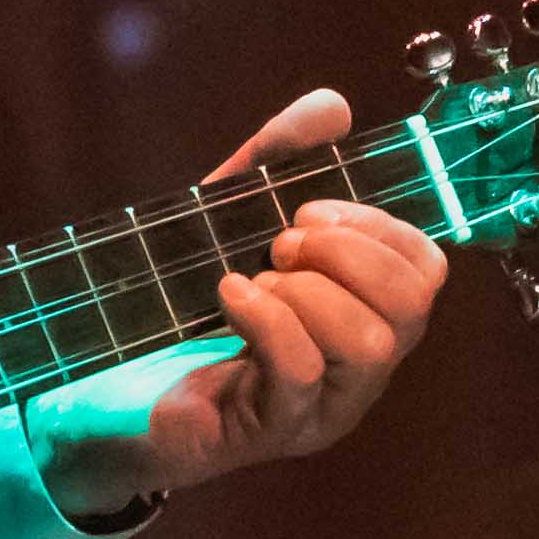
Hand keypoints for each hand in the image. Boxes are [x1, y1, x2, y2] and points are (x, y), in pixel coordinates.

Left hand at [36, 91, 447, 518]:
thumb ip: (280, 159)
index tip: (309, 210)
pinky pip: (301, 370)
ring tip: (256, 276)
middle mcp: (361, 370)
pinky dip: (267, 317)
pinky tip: (230, 295)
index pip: (426, 271)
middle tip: (282, 244)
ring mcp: (323, 409)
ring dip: (308, 292)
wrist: (112, 387)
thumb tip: (332, 106)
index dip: (379, 228)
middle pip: (412, 308)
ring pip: (370, 345)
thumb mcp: (232, 217)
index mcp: (366, 316)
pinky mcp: (274, 432)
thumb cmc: (188, 307)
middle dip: (347, 255)